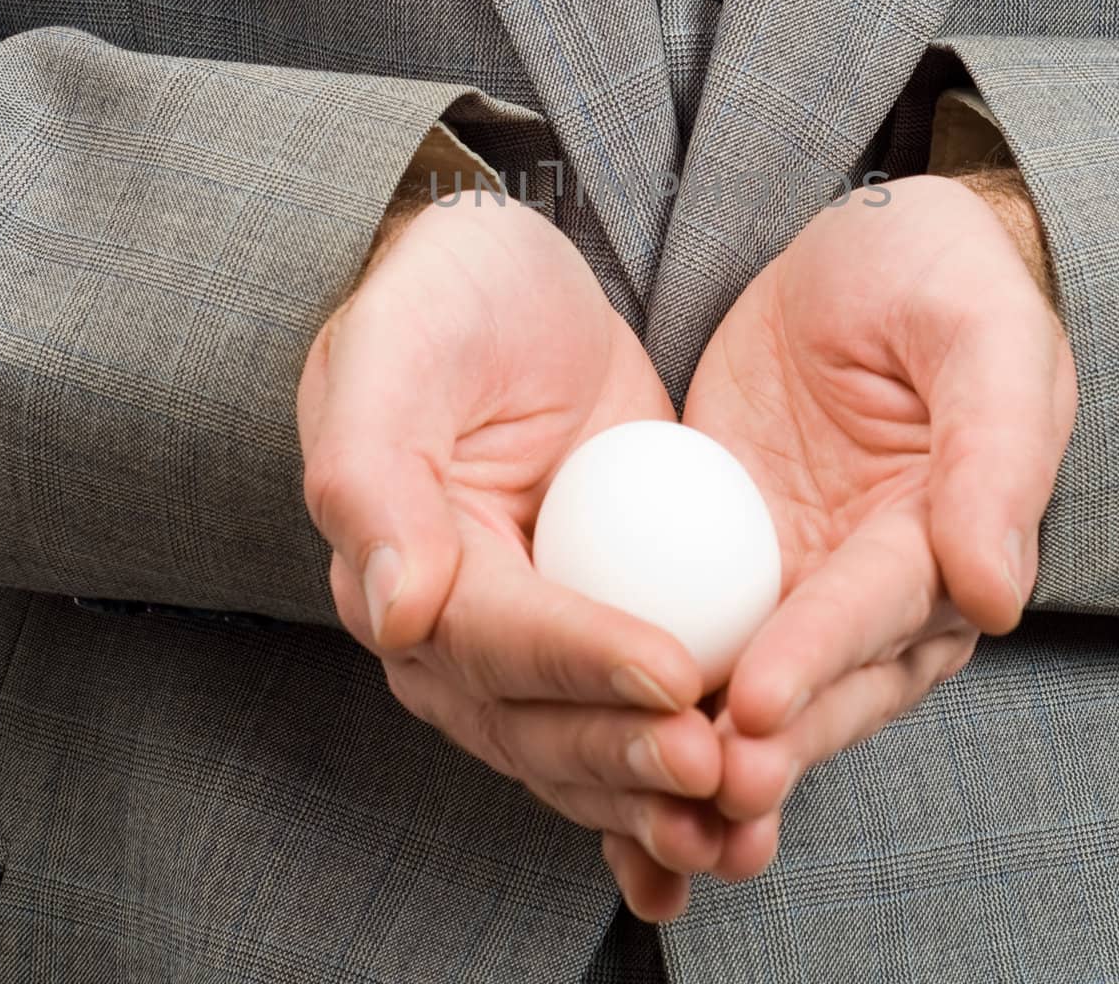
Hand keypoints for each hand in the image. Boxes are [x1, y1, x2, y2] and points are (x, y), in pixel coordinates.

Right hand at [296, 192, 724, 897]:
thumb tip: (392, 614)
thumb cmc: (443, 300)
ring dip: (658, 800)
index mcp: (396, 575)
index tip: (674, 677)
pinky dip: (670, 789)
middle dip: (628, 758)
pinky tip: (735, 838)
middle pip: (538, 723)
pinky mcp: (601, 624)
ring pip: (586, 747)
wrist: (503, 279)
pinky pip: (632, 718)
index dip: (581, 664)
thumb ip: (372, 474)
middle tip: (720, 768)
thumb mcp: (396, 351)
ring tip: (747, 826)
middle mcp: (456, 630)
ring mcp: (534, 634)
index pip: (492, 640)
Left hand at [601, 172, 1077, 900]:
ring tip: (647, 802)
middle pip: (822, 682)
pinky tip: (595, 739)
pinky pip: (690, 630)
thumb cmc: (939, 275)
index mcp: (949, 538)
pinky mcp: (723, 558)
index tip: (755, 705)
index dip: (820, 658)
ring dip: (707, 747)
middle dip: (763, 743)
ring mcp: (796, 576)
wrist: (862, 251)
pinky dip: (654, 693)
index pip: (882, 610)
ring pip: (754, 684)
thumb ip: (996, 453)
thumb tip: (997, 594)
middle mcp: (876, 582)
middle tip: (693, 785)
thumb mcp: (981, 334)